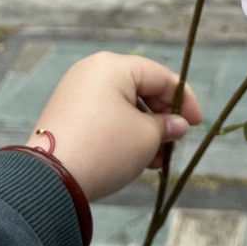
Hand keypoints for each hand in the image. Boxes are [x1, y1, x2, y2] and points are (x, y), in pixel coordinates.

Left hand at [25, 52, 201, 200]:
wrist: (50, 180)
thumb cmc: (105, 148)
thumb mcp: (146, 137)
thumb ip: (167, 126)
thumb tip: (176, 125)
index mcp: (113, 65)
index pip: (160, 76)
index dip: (184, 100)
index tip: (196, 123)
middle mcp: (93, 71)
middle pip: (141, 89)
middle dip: (161, 118)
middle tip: (174, 142)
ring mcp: (76, 91)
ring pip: (122, 106)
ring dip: (144, 130)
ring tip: (156, 158)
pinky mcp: (65, 113)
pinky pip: (104, 115)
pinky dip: (122, 132)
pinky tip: (135, 157)